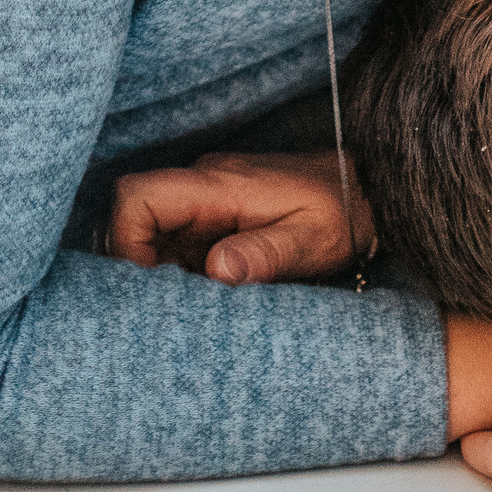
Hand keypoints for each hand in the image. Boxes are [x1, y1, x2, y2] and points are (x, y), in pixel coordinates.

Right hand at [106, 151, 373, 283]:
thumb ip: (265, 254)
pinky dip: (179, 272)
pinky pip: (177, 241)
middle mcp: (204, 186)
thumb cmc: (342, 213)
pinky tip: (207, 296)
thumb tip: (217, 270)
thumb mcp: (311, 240)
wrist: (367, 191)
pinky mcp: (216, 217)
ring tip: (192, 305)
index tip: (147, 284)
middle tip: (168, 306)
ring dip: (159, 272)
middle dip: (138, 266)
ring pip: (153, 233)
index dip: (125, 239)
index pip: (139, 196)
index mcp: (220, 185)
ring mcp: (208, 201)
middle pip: (136, 217)